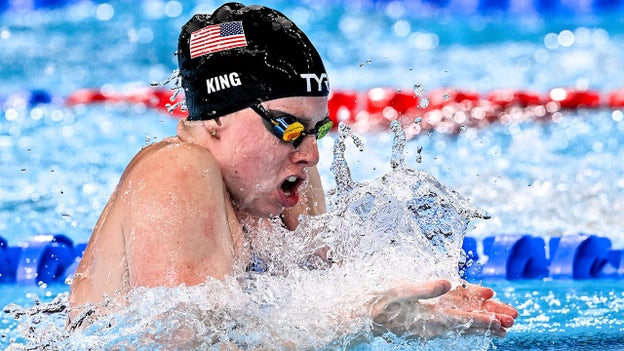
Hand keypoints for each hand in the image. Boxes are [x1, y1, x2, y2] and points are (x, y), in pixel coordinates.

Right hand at [370, 280, 517, 339]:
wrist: (366, 313)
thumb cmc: (379, 302)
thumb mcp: (399, 291)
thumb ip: (424, 288)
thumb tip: (448, 283)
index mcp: (428, 317)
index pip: (460, 319)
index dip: (480, 320)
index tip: (499, 322)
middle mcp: (434, 319)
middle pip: (467, 319)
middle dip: (490, 319)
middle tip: (513, 320)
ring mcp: (433, 315)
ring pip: (464, 313)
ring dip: (485, 313)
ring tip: (506, 318)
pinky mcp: (430, 309)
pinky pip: (454, 306)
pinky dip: (469, 303)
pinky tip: (483, 299)